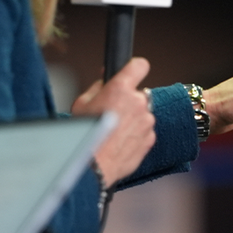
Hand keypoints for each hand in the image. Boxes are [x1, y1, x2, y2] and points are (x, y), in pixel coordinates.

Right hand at [71, 57, 156, 187]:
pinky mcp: (150, 139)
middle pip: (138, 95)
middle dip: (127, 102)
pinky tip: (120, 142)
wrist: (93, 166)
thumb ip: (98, 87)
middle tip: (111, 114)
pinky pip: (145, 131)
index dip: (134, 69)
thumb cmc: (84, 135)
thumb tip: (106, 79)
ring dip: (132, 120)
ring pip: (142, 114)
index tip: (131, 73)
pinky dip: (135, 135)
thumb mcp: (82, 103)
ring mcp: (147, 121)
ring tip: (114, 132)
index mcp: (121, 88)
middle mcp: (138, 102)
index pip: (139, 66)